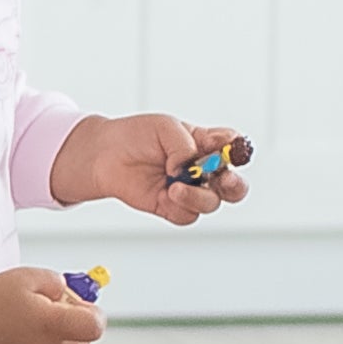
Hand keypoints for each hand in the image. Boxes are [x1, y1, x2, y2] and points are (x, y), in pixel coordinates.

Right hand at [0, 266, 106, 343]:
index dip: (90, 311)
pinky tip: (20, 336)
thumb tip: (71, 296)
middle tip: (46, 306)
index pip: (96, 326)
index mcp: (55, 325)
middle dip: (74, 323)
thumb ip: (58, 283)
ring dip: (60, 339)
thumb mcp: (26, 276)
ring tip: (30, 322)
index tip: (73, 302)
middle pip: (85, 340)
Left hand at [53, 113, 254, 227]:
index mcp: (208, 147)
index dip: (238, 150)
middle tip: (224, 178)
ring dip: (198, 195)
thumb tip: (191, 165)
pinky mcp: (171, 207)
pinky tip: (166, 193)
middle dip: (234, 185)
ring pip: (211, 203)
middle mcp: (203, 172)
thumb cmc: (137, 136)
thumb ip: (184, 144)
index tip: (232, 147)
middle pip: (234, 187)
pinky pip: (187, 215)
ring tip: (175, 185)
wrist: (104, 153)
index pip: (235, 150)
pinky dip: (180, 206)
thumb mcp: (164, 128)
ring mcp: (189, 191)